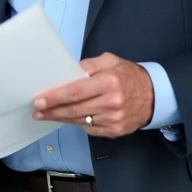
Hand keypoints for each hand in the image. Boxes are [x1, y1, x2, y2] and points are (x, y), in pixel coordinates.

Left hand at [31, 53, 154, 137]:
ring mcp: (114, 120)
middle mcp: (112, 103)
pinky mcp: (115, 131)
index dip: (55, 97)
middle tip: (37, 110)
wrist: (155, 96)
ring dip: (61, 118)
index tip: (40, 100)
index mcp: (109, 82)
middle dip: (52, 111)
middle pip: (75, 110)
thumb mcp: (111, 61)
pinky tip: (68, 118)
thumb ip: (89, 65)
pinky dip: (78, 123)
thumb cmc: (129, 76)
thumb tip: (69, 72)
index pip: (76, 92)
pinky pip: (89, 129)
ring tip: (47, 114)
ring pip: (80, 121)